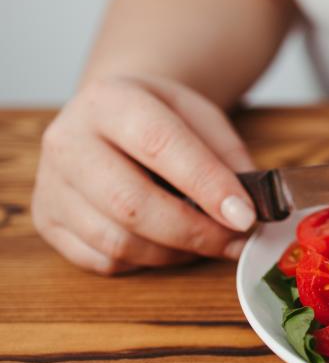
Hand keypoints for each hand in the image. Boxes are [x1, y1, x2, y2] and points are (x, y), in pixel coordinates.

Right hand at [32, 75, 256, 274]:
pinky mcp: (47, 221)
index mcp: (110, 100)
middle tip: (235, 240)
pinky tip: (170, 246)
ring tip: (209, 242)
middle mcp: (68, 140)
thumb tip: (247, 209)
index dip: (206, 185)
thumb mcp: (201, 116)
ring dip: (175, 252)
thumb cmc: (161, 117)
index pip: (159, 145)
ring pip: (117, 240)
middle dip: (194, 231)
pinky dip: (146, 262)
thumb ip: (227, 156)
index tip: (244, 215)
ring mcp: (51, 184)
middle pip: (130, 202)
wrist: (111, 114)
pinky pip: (102, 260)